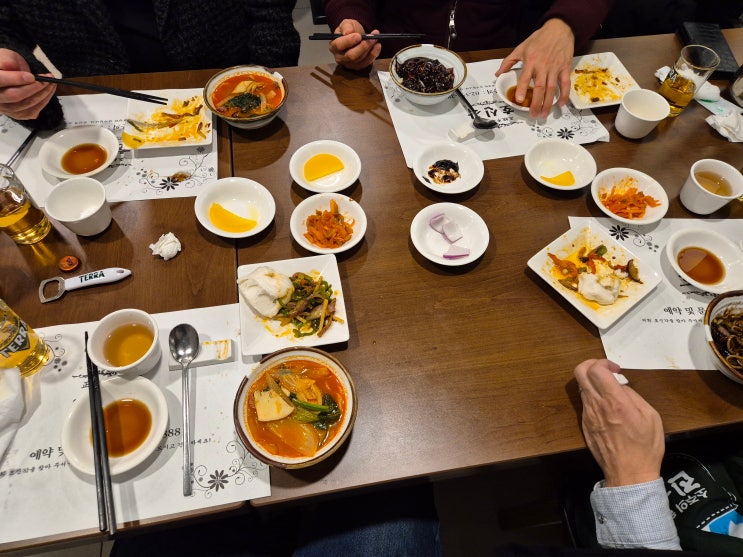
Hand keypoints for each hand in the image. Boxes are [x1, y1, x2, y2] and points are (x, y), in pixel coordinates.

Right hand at [0, 49, 55, 119]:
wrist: (7, 74)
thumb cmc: (6, 64)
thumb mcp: (5, 56)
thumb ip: (8, 61)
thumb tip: (15, 69)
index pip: (0, 80)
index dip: (16, 79)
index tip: (32, 77)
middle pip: (15, 95)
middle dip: (35, 88)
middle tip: (47, 80)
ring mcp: (5, 108)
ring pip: (25, 105)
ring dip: (43, 95)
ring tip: (51, 84)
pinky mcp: (16, 114)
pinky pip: (31, 112)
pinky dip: (43, 102)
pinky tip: (48, 93)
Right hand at [328, 19, 381, 70]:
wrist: (356, 36)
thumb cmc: (349, 30)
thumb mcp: (347, 23)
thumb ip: (346, 26)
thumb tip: (347, 32)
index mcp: (334, 46)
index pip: (339, 46)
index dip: (349, 41)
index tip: (359, 36)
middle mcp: (339, 57)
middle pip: (351, 56)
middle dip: (363, 46)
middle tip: (372, 37)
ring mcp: (348, 64)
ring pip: (360, 60)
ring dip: (370, 49)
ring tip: (376, 39)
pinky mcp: (357, 67)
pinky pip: (366, 63)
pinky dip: (374, 55)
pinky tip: (377, 46)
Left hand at [495, 18, 573, 118]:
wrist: (559, 28)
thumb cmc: (538, 38)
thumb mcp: (521, 47)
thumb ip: (508, 62)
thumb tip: (498, 74)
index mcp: (531, 61)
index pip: (525, 77)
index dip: (522, 89)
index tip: (519, 100)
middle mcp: (543, 66)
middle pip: (540, 88)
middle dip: (536, 103)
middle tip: (533, 115)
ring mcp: (555, 68)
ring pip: (552, 89)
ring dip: (548, 103)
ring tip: (543, 114)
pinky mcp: (565, 68)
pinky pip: (565, 84)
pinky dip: (564, 95)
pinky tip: (560, 105)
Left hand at [575, 359, 664, 486]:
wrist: (629, 474)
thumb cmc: (645, 447)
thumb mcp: (651, 417)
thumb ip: (633, 396)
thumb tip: (621, 386)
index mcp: (615, 402)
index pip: (596, 369)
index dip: (604, 362)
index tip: (617, 370)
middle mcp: (597, 405)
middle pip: (580, 372)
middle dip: (591, 364)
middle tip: (606, 371)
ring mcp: (587, 415)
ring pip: (582, 387)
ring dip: (593, 382)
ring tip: (610, 391)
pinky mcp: (584, 425)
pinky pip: (585, 403)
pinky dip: (594, 397)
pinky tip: (608, 408)